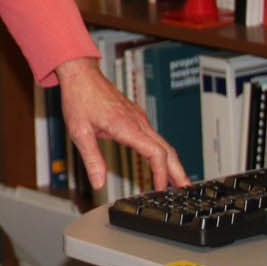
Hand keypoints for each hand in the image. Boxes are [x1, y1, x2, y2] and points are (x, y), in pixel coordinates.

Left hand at [54, 56, 190, 192]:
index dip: (161, 173)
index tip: (160, 189)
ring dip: (172, 163)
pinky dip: (163, 153)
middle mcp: (138, 121)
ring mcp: (139, 118)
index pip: (155, 153)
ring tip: (178, 182)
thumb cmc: (79, 98)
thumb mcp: (80, 132)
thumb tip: (98, 183)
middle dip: (178, 172)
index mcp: (127, 126)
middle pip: (167, 150)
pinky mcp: (136, 116)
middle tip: (187, 190)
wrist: (81, 74)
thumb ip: (92, 160)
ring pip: (163, 143)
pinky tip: (161, 162)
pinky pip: (155, 137)